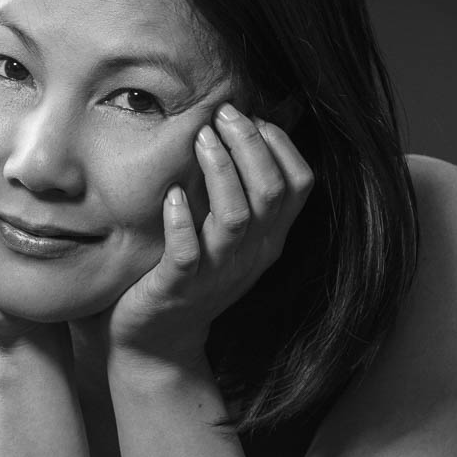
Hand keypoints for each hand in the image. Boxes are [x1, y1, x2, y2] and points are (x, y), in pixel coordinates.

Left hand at [105, 103, 313, 372]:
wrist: (158, 342)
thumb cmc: (189, 274)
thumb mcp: (226, 234)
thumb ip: (239, 191)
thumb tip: (245, 126)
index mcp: (268, 237)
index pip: (299, 184)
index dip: (280, 143)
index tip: (251, 114)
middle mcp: (250, 254)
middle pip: (269, 191)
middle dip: (249, 144)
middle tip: (222, 113)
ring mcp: (215, 272)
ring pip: (234, 217)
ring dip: (219, 171)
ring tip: (200, 138)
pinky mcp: (177, 287)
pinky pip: (186, 252)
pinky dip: (181, 220)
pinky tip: (173, 194)